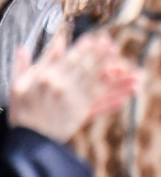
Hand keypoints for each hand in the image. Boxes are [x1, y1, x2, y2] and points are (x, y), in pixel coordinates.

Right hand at [7, 33, 141, 142]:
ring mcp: (72, 101)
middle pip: (85, 67)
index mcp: (46, 77)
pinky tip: (125, 95)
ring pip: (96, 83)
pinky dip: (113, 99)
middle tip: (111, 44)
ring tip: (124, 64)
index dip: (84, 48)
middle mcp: (61, 87)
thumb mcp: (20, 83)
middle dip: (99, 55)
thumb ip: (35, 61)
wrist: (25, 138)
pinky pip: (99, 103)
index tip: (95, 38)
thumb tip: (55, 41)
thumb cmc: (22, 109)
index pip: (70, 58)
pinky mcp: (80, 114)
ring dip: (112, 74)